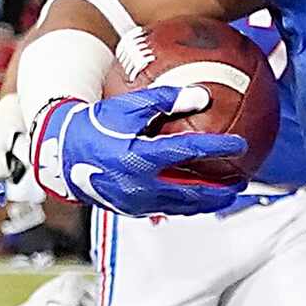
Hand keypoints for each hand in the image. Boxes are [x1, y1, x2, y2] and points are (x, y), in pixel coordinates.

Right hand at [32, 86, 244, 215]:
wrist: (63, 155)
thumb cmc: (97, 124)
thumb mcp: (128, 107)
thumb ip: (165, 100)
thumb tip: (203, 95)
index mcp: (141, 156)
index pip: (189, 151)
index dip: (217, 148)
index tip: (240, 145)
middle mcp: (141, 184)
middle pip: (192, 192)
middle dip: (220, 191)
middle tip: (241, 183)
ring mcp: (136, 201)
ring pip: (181, 206)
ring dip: (206, 203)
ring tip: (226, 196)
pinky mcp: (131, 209)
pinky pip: (166, 209)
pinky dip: (185, 205)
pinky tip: (196, 199)